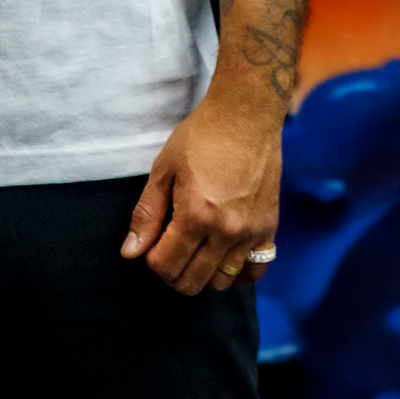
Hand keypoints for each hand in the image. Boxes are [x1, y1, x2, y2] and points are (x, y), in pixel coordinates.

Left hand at [120, 93, 280, 294]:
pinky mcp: (269, 228)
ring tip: (194, 249)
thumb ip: (147, 213)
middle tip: (169, 248)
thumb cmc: (200, 136)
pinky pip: (254, 271)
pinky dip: (237, 275)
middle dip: (172, 273)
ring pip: (221, 282)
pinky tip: (222, 258)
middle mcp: (226, 231)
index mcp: (196, 215)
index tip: (152, 242)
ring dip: (201, 274)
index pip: (166, 265)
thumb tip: (130, 253)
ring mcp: (251, 233)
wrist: (245, 116)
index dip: (151, 259)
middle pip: (192, 282)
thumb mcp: (164, 169)